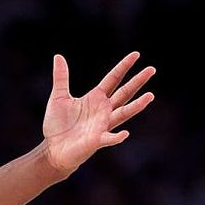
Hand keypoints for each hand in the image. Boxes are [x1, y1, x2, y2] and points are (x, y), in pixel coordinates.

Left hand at [42, 52, 155, 174]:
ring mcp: (102, 125)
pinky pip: (109, 138)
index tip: (136, 54)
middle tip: (152, 69)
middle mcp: (104, 110)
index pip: (113, 78)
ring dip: (136, 106)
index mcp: (96, 98)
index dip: (124, 66)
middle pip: (124, 93)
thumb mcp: (58, 97)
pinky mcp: (96, 141)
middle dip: (137, 82)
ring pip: (123, 113)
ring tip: (150, 96)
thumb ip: (61, 77)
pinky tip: (125, 133)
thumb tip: (58, 56)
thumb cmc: (57, 125)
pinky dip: (117, 137)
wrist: (52, 149)